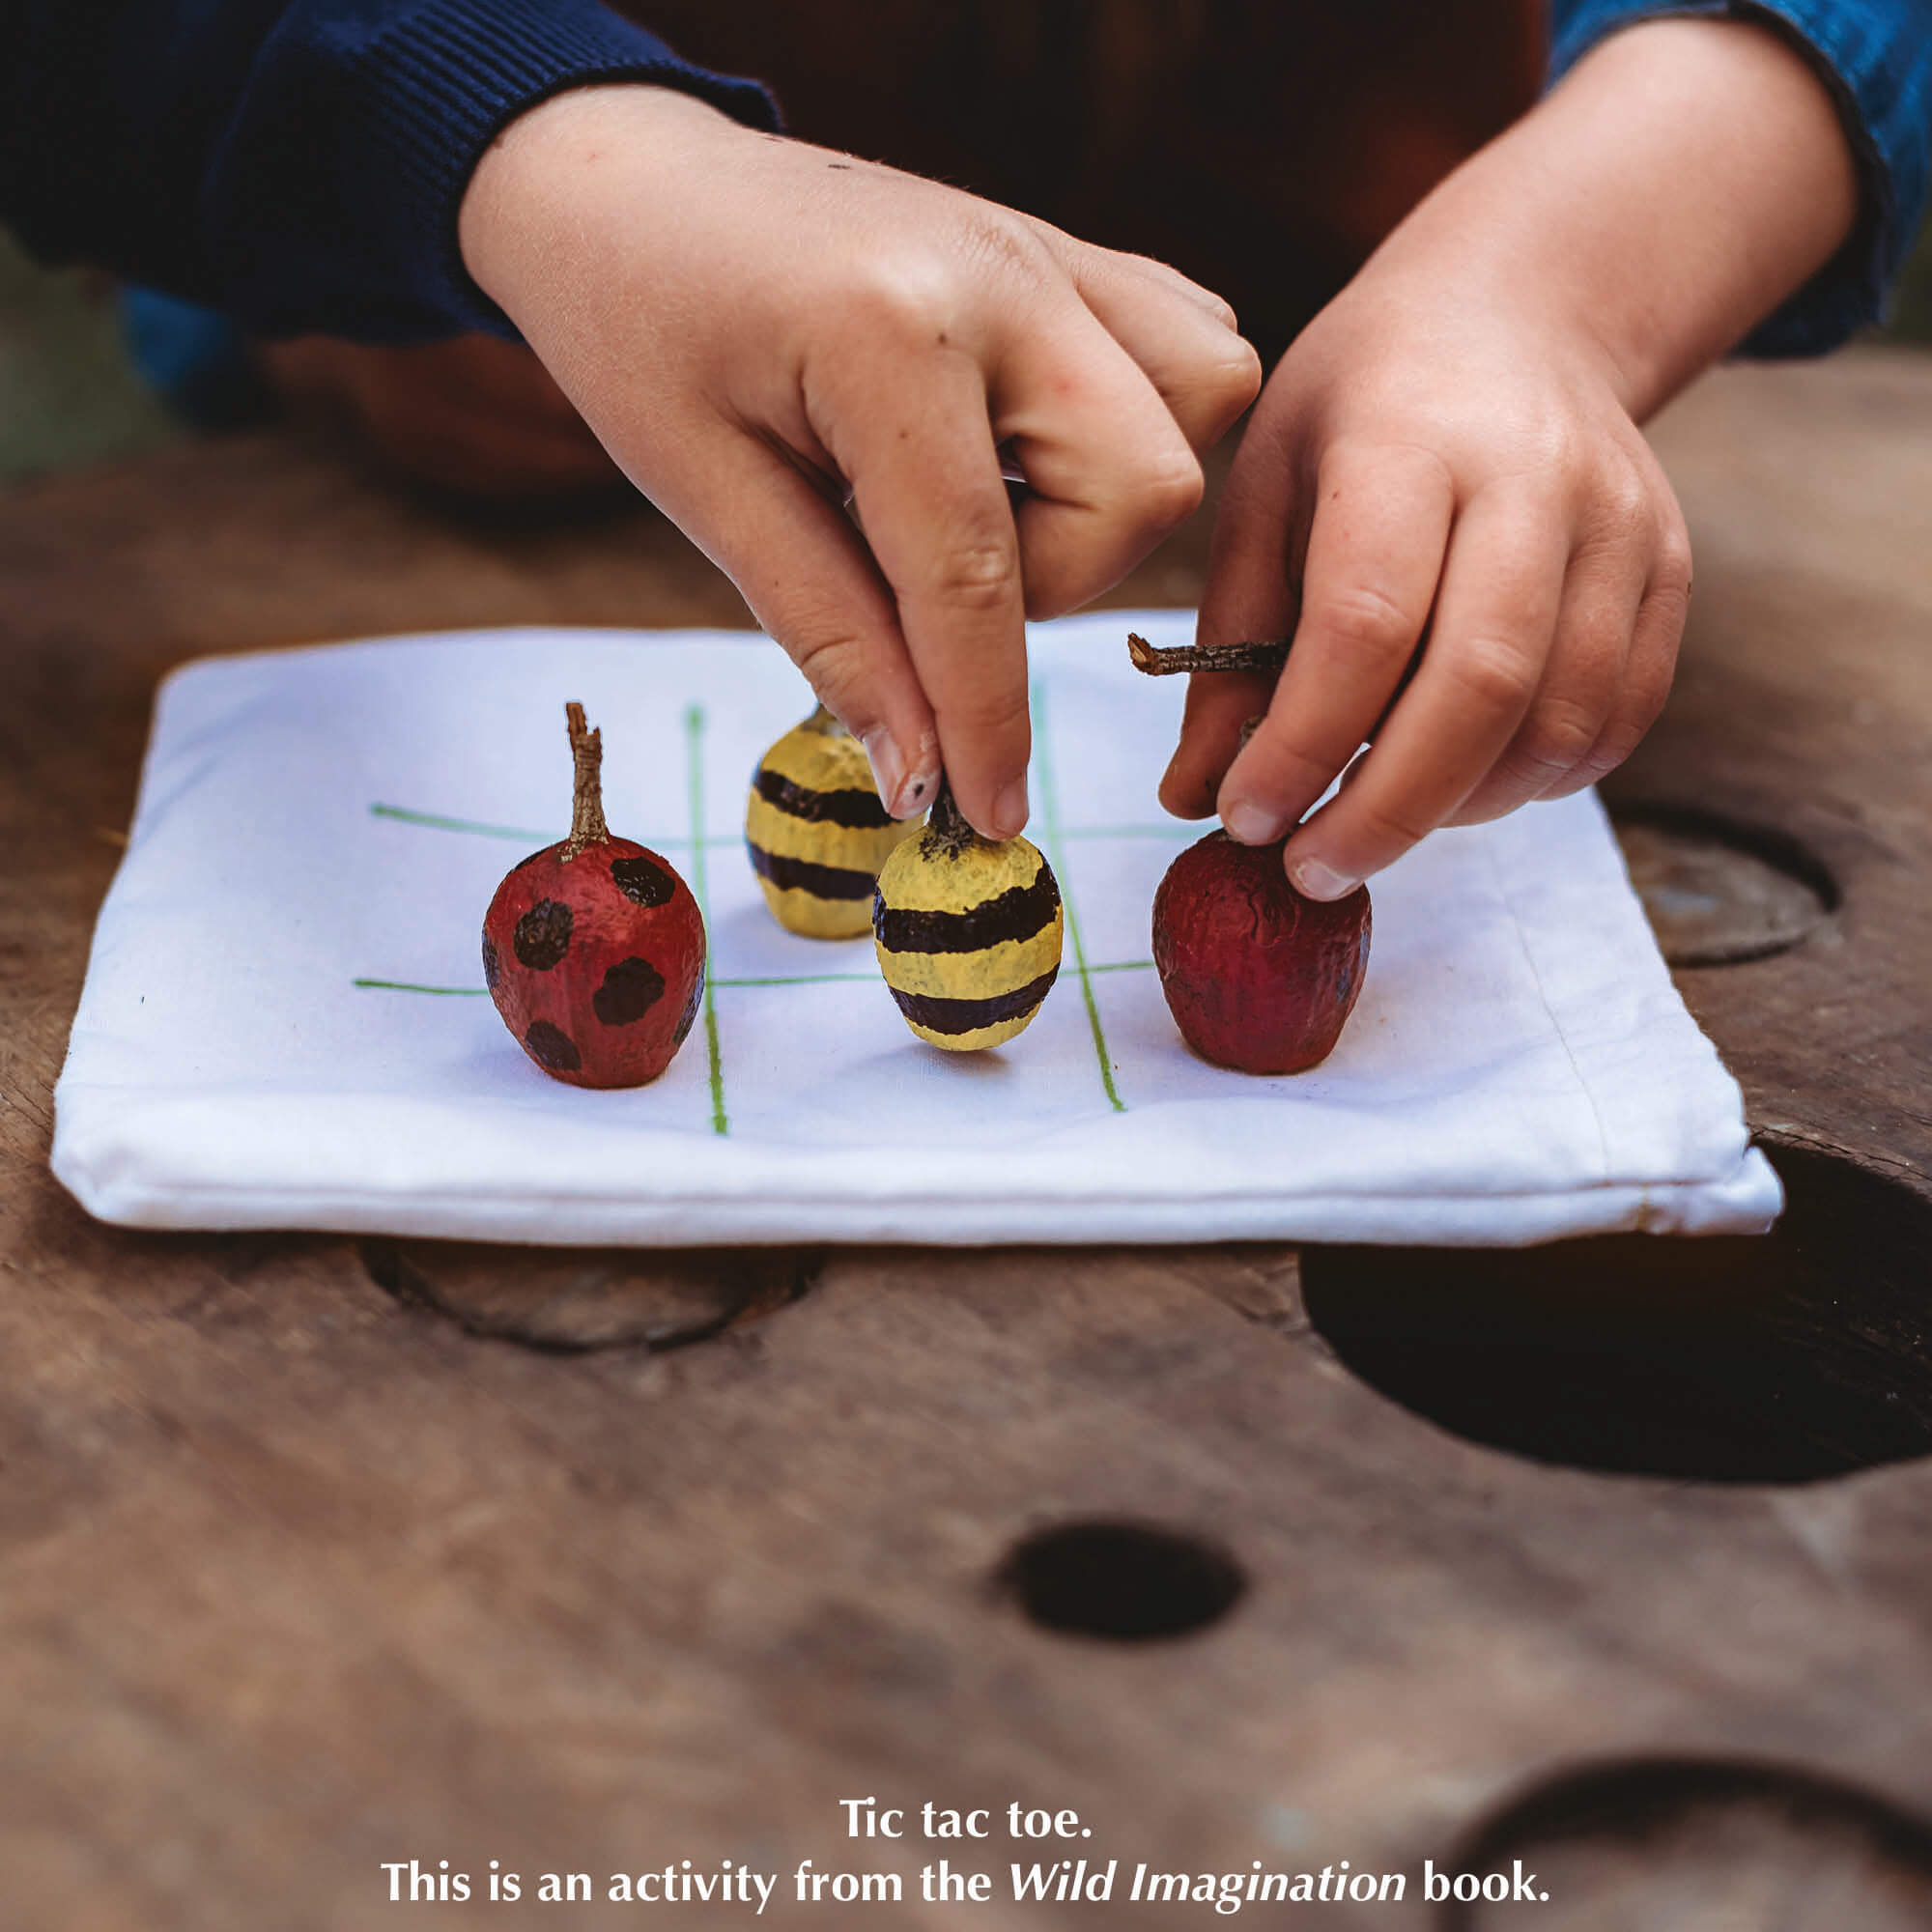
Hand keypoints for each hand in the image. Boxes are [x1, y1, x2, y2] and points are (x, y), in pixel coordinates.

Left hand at [459, 86, 1259, 836]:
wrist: (629, 181)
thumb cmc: (638, 329)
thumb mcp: (708, 496)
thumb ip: (833, 634)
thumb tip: (920, 772)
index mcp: (888, 333)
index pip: (978, 576)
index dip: (986, 720)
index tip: (987, 816)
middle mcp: (1003, 275)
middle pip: (1143, 488)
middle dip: (1054, 581)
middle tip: (927, 573)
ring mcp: (1049, 247)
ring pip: (1200, 405)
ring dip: (1108, 501)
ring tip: (984, 502)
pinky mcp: (1066, 248)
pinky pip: (1187, 342)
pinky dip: (1141, 419)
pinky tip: (1034, 447)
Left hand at [1161, 262, 1692, 898]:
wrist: (1516, 313)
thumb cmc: (1359, 412)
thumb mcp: (1264, 494)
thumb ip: (1229, 649)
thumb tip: (1195, 797)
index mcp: (1407, 441)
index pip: (1365, 625)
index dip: (1302, 746)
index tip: (1245, 819)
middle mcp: (1534, 477)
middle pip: (1480, 688)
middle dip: (1385, 811)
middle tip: (1311, 868)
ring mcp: (1622, 523)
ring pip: (1561, 719)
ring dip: (1460, 808)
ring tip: (1377, 821)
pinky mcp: (1672, 568)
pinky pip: (1618, 718)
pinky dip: (1536, 781)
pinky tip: (1461, 783)